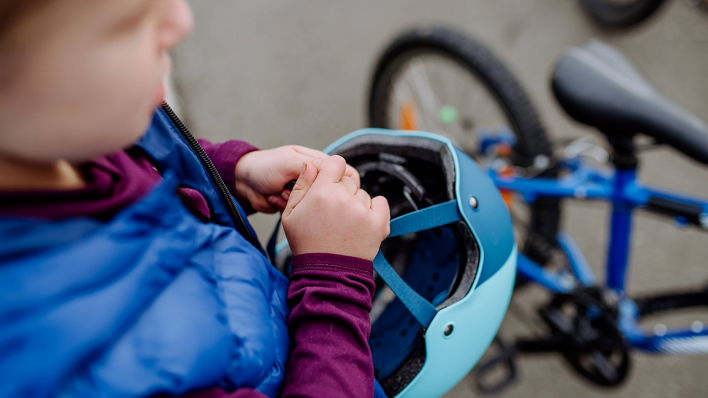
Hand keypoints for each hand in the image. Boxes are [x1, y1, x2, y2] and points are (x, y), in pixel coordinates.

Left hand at [234, 146, 359, 212]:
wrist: (242, 182)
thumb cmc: (264, 167)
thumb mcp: (288, 162)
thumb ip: (313, 165)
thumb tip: (336, 169)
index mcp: (318, 163)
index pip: (345, 172)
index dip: (342, 183)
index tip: (331, 189)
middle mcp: (315, 178)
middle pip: (333, 192)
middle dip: (314, 195)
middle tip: (295, 190)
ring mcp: (306, 193)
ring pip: (317, 205)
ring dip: (298, 202)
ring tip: (281, 193)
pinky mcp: (297, 207)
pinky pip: (302, 213)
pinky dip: (288, 208)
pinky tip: (275, 199)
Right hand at [282, 156, 389, 260]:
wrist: (326, 272)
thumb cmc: (307, 243)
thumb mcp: (291, 214)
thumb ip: (301, 185)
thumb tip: (311, 164)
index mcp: (322, 192)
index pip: (335, 162)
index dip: (331, 172)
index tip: (328, 184)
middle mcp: (344, 198)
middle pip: (349, 180)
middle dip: (341, 192)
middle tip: (332, 213)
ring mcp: (363, 211)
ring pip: (363, 194)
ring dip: (356, 203)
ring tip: (344, 224)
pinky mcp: (378, 223)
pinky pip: (381, 202)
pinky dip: (374, 208)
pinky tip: (361, 221)